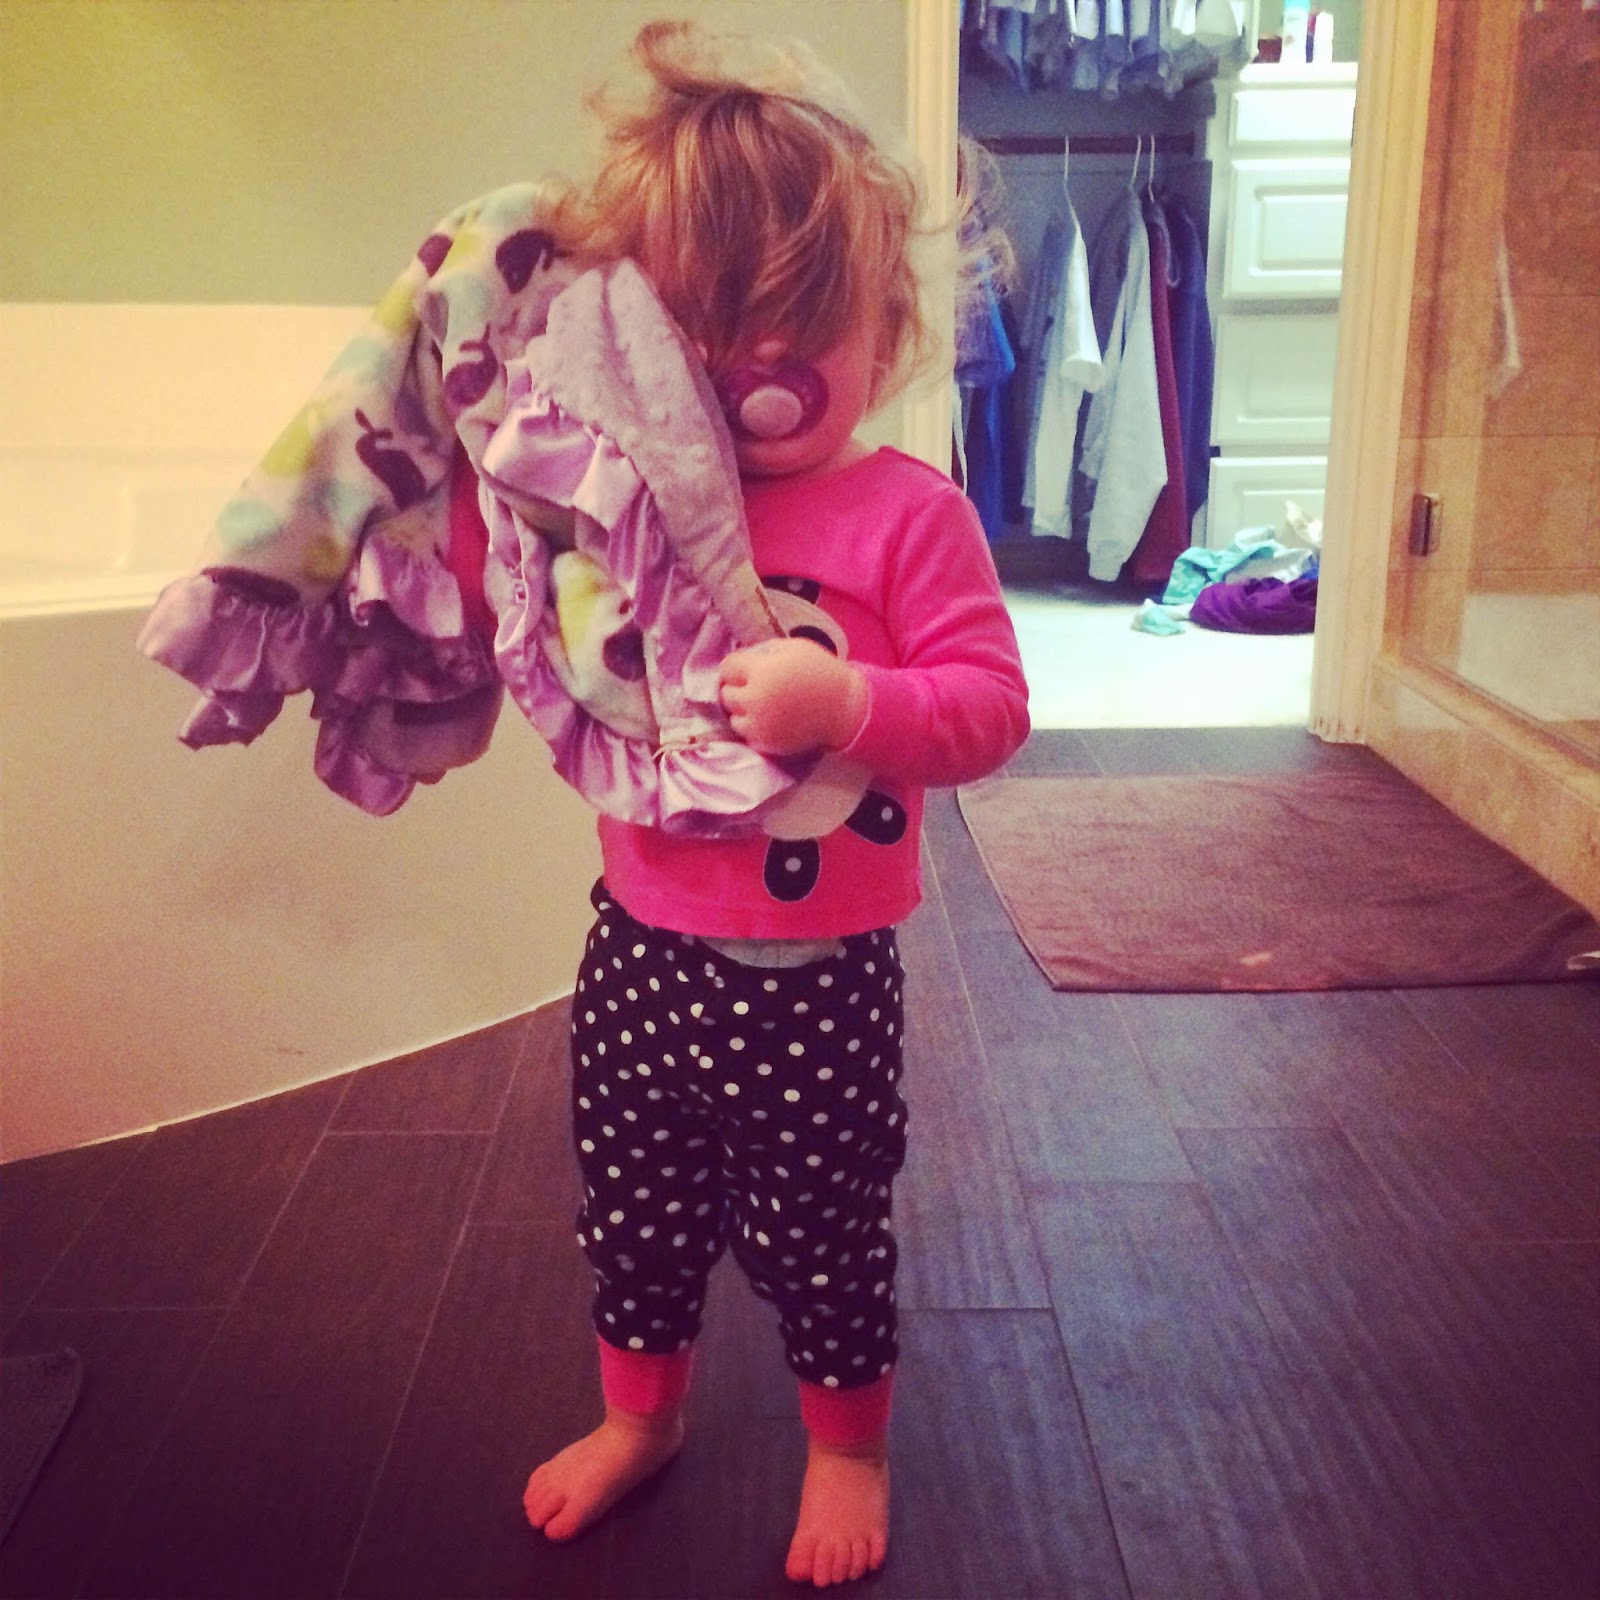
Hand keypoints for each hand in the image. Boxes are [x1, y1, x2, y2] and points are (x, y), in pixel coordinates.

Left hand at [718, 638, 867, 755]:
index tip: (746, 669)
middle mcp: (755, 700)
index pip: (727, 667)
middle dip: (738, 689)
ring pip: (734, 719)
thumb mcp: (794, 648)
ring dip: (743, 712)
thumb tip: (744, 659)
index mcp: (761, 672)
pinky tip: (770, 721)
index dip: (736, 667)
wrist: (843, 708)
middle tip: (754, 688)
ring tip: (762, 707)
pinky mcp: (767, 744)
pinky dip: (756, 730)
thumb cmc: (820, 672)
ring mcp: (760, 725)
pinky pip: (748, 737)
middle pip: (726, 695)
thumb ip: (764, 651)